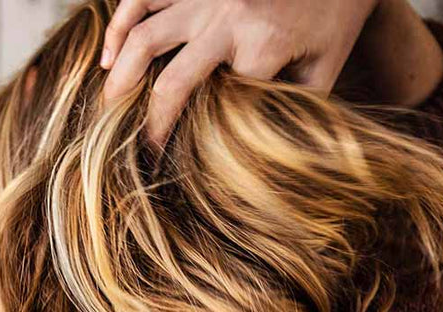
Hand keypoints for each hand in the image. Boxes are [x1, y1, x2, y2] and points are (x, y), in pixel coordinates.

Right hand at [100, 0, 381, 146]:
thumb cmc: (334, 15)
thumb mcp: (326, 65)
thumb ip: (294, 106)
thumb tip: (264, 153)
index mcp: (265, 42)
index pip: (224, 106)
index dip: (203, 139)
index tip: (190, 165)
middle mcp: (227, 16)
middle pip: (171, 82)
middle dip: (151, 125)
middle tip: (138, 152)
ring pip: (143, 37)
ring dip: (120, 79)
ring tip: (108, 110)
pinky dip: (118, 26)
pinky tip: (107, 58)